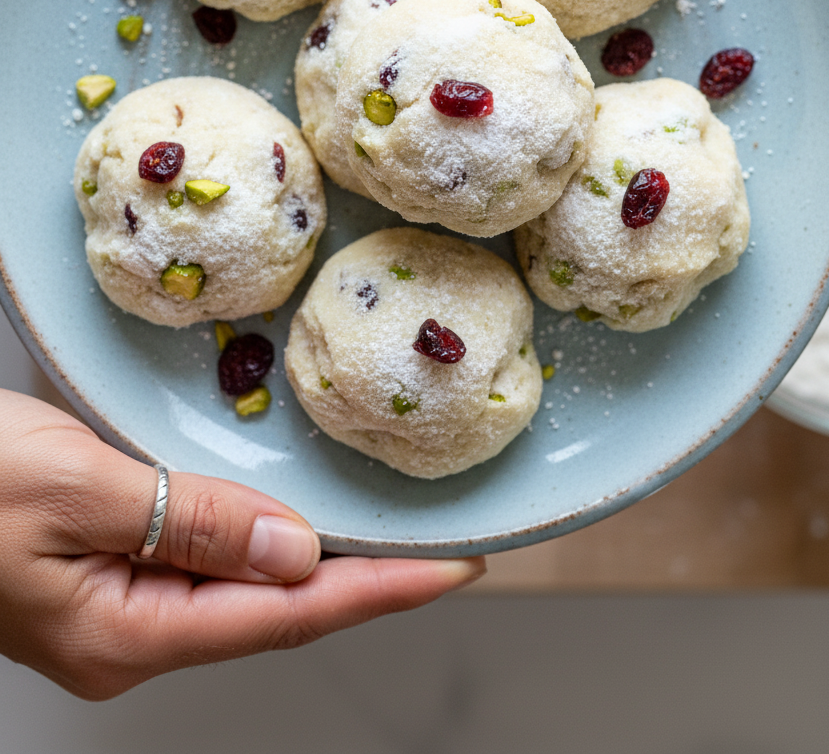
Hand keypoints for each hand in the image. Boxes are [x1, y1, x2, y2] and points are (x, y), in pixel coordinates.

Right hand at [0, 390, 484, 698]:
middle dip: (363, 582)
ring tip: (386, 538)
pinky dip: (254, 543)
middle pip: (272, 611)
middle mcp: (126, 639)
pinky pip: (201, 567)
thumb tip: (296, 553)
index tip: (456, 569)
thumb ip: (191, 523)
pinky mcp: (101, 578)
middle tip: (441, 550)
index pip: (285, 616)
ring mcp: (112, 613)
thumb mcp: (75, 487)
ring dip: (312, 563)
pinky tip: (285, 527)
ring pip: (239, 591)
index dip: (382, 591)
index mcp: (124, 633)